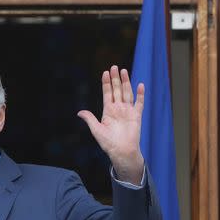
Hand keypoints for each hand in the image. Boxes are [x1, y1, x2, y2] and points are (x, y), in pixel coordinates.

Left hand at [77, 65, 144, 184]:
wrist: (121, 151)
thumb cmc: (108, 143)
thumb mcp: (96, 130)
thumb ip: (90, 119)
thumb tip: (79, 112)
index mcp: (108, 111)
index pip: (107, 94)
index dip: (106, 83)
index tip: (105, 73)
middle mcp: (118, 109)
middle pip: (117, 90)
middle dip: (115, 79)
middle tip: (114, 67)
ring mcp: (128, 111)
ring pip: (127, 93)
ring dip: (126, 82)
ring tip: (124, 71)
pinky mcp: (137, 116)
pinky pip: (139, 103)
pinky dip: (140, 94)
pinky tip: (140, 85)